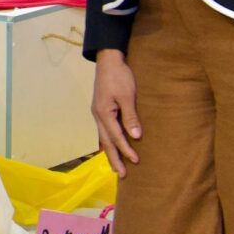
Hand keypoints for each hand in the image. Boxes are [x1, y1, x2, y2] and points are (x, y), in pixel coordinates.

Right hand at [91, 49, 140, 174]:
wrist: (108, 59)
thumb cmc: (119, 76)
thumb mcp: (127, 95)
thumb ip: (130, 116)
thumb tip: (136, 137)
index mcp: (103, 113)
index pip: (116, 137)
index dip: (126, 150)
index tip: (136, 161)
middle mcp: (98, 116)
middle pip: (106, 142)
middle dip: (114, 159)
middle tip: (121, 175)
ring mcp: (97, 113)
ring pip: (103, 138)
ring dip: (110, 152)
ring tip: (116, 166)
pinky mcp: (101, 109)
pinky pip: (104, 131)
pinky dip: (108, 142)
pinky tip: (112, 146)